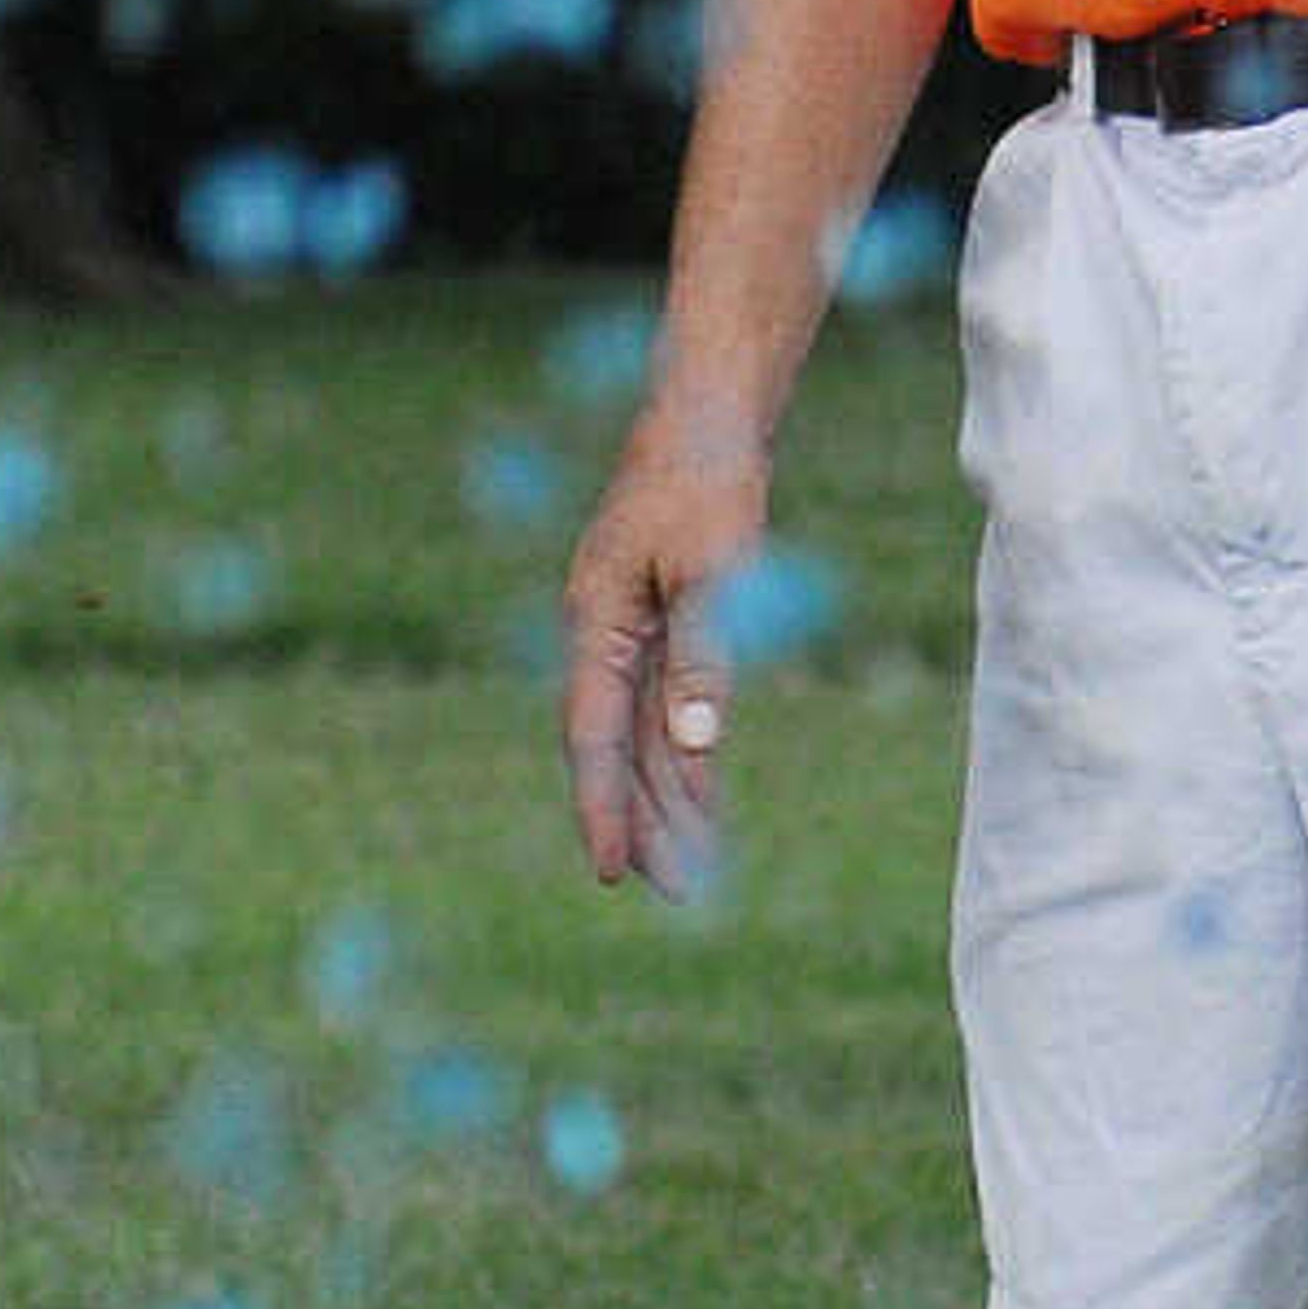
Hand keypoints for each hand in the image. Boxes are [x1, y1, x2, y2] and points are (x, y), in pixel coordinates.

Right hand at [559, 408, 769, 896]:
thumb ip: (704, 657)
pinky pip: (663, 704)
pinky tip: (702, 796)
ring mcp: (627, 628)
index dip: (603, 807)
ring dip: (666, 797)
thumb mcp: (714, 570)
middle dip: (641, 820)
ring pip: (639, 733)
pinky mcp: (658, 621)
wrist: (706, 415)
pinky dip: (682, 752)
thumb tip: (696, 744)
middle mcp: (601, 633)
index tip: (613, 870)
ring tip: (692, 867)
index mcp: (595, 619)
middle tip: (671, 893)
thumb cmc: (706, 482)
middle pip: (614, 747)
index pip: (592, 735)